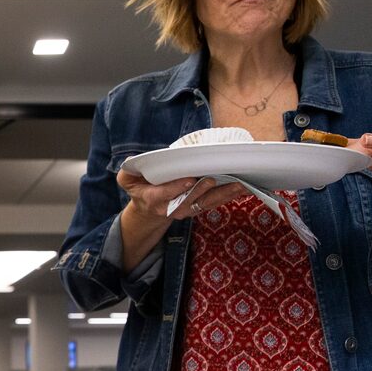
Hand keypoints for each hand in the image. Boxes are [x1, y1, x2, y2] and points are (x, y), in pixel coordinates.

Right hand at [117, 170, 246, 221]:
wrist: (148, 210)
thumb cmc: (140, 188)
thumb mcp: (127, 179)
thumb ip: (128, 172)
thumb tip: (133, 161)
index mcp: (153, 199)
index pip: (165, 194)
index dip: (177, 188)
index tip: (190, 179)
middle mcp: (171, 207)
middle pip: (190, 199)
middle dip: (205, 189)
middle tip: (218, 177)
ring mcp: (187, 209)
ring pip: (207, 203)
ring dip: (225, 194)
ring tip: (240, 184)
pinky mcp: (198, 208)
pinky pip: (215, 203)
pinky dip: (230, 195)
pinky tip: (244, 187)